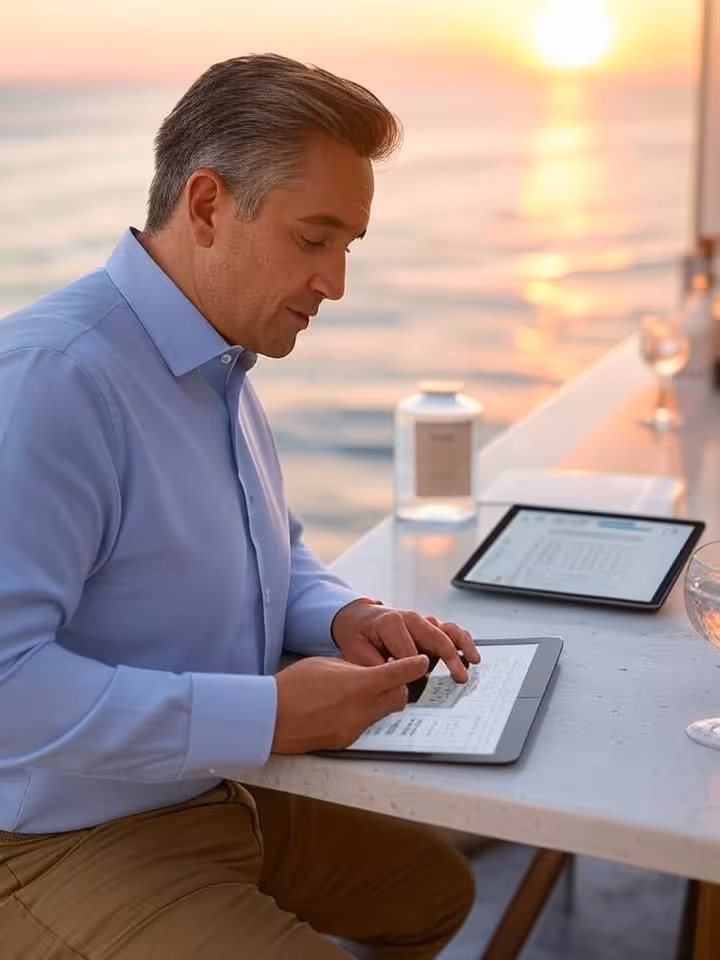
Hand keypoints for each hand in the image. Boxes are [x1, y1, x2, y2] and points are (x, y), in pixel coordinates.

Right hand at [272, 654, 428, 753]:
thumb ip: (353, 667)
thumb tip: (368, 672)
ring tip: (362, 692)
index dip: (413, 666)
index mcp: (358, 684)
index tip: (422, 662)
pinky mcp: (346, 741)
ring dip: (381, 701)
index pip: (397, 674)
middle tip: (391, 677)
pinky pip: (365, 725)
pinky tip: (344, 707)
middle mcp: (361, 708)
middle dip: (399, 686)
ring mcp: (355, 728)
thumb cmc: (294, 686)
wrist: (270, 716)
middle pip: (399, 697)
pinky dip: (363, 714)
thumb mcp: (327, 664)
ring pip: (383, 713)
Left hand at [332, 600, 479, 682]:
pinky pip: (450, 631)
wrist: (358, 618)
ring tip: (473, 661)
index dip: (413, 672)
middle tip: (460, 677)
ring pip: (448, 630)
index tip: (416, 688)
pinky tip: (470, 655)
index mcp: (391, 623)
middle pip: (435, 638)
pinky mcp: (430, 627)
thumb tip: (394, 684)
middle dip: (449, 658)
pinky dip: (462, 641)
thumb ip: (374, 666)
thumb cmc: (358, 635)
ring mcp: (422, 621)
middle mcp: (410, 618)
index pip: (408, 652)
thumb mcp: (355, 651)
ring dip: (462, 646)